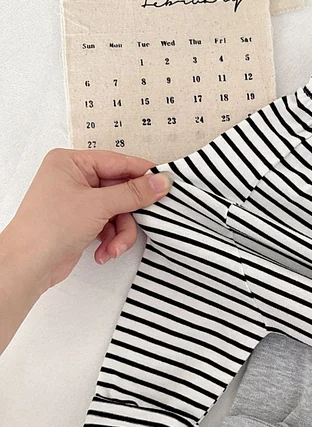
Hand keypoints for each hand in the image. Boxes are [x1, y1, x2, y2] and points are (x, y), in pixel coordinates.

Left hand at [5, 148, 171, 291]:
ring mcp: (79, 201)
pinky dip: (111, 240)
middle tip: (147, 221)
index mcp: (71, 163)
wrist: (29, 264)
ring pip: (119, 212)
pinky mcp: (82, 222)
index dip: (143, 174)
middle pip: (121, 190)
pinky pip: (110, 225)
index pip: (118, 162)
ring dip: (121, 233)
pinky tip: (104, 252)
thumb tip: (162, 181)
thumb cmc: (50, 227)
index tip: (166, 184)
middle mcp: (75, 179)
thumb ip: (134, 193)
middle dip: (129, 214)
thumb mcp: (98, 205)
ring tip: (114, 247)